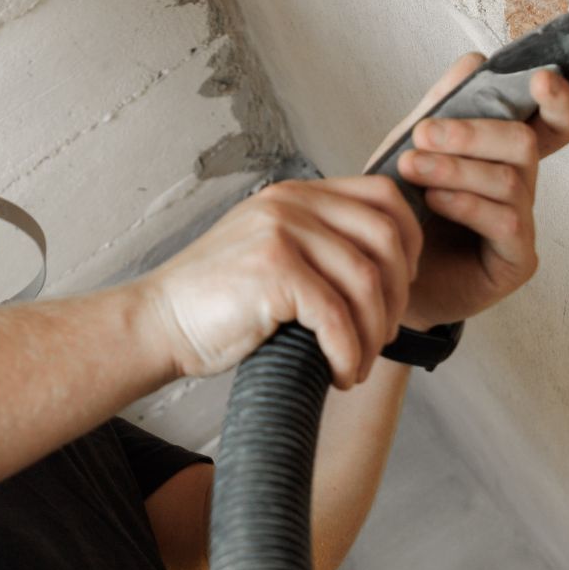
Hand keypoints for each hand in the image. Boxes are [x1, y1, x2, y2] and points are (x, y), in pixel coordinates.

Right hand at [132, 175, 423, 389]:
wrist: (158, 323)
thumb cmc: (217, 302)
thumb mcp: (274, 253)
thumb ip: (319, 246)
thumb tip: (390, 274)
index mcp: (297, 194)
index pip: (383, 198)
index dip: (409, 245)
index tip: (401, 289)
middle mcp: (291, 203)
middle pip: (386, 238)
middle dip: (397, 296)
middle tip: (382, 337)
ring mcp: (281, 231)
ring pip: (366, 282)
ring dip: (373, 334)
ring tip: (358, 364)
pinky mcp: (273, 269)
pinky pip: (336, 316)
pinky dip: (348, 354)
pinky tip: (341, 375)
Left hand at [363, 52, 568, 329]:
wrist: (381, 272)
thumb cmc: (403, 208)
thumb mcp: (411, 147)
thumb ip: (442, 105)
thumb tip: (475, 61)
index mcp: (504, 154)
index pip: (551, 122)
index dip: (558, 100)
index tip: (541, 80)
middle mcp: (521, 186)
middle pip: (525, 142)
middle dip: (472, 132)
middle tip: (423, 134)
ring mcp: (523, 224)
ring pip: (511, 179)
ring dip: (456, 168)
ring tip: (411, 168)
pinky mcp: (516, 261)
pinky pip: (505, 222)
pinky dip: (466, 204)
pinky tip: (433, 202)